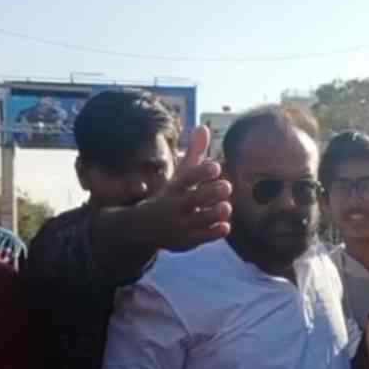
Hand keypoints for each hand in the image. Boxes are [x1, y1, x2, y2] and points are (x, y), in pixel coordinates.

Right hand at [141, 125, 232, 251]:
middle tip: (226, 186)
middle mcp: (175, 206)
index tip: (216, 166)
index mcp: (173, 188)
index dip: (201, 171)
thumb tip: (203, 127)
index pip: (186, 178)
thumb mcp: (179, 176)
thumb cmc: (170, 196)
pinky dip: (213, 233)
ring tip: (226, 206)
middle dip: (210, 192)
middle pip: (193, 199)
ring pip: (198, 220)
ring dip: (213, 213)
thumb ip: (194, 154)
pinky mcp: (185, 241)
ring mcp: (180, 225)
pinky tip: (225, 226)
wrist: (141, 228)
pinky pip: (200, 238)